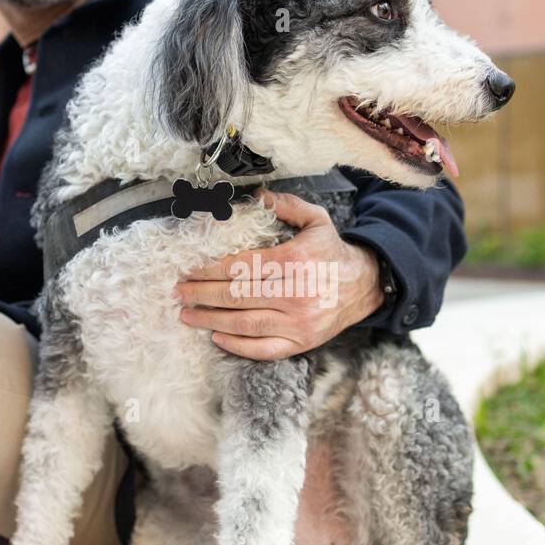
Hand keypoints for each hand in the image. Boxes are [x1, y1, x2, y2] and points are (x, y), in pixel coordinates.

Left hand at [175, 189, 384, 359]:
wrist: (364, 285)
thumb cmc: (332, 252)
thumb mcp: (316, 220)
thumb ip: (286, 205)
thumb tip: (257, 195)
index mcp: (294, 260)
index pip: (240, 266)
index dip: (209, 269)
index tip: (189, 269)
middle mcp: (295, 293)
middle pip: (236, 295)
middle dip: (201, 294)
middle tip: (179, 292)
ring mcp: (298, 322)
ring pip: (244, 324)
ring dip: (210, 320)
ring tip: (188, 314)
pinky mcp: (302, 343)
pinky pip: (264, 349)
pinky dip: (237, 346)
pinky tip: (217, 337)